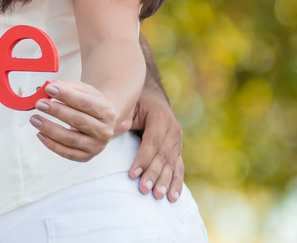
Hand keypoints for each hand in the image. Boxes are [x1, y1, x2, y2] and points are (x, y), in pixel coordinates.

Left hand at [29, 80, 126, 161]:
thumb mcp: (84, 90)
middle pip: (78, 120)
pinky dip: (51, 144)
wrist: (103, 121)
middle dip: (56, 111)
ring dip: (49, 129)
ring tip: (35, 119)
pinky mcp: (86, 157)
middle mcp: (104, 130)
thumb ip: (66, 86)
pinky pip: (66, 153)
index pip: (84, 102)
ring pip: (70, 139)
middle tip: (39, 104)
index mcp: (107, 111)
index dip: (66, 95)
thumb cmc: (91, 104)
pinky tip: (40, 134)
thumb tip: (45, 88)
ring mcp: (96, 146)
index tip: (49, 89)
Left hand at [127, 85, 184, 201]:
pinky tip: (173, 197)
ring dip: (165, 181)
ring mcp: (178, 141)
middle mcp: (173, 130)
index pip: (152, 142)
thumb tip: (117, 128)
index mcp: (161, 117)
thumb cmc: (137, 103)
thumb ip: (124, 117)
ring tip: (158, 196)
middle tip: (144, 189)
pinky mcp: (178, 150)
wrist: (153, 98)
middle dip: (153, 174)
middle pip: (163, 156)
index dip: (143, 159)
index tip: (132, 174)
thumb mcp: (130, 105)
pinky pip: (179, 168)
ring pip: (171, 164)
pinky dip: (176, 183)